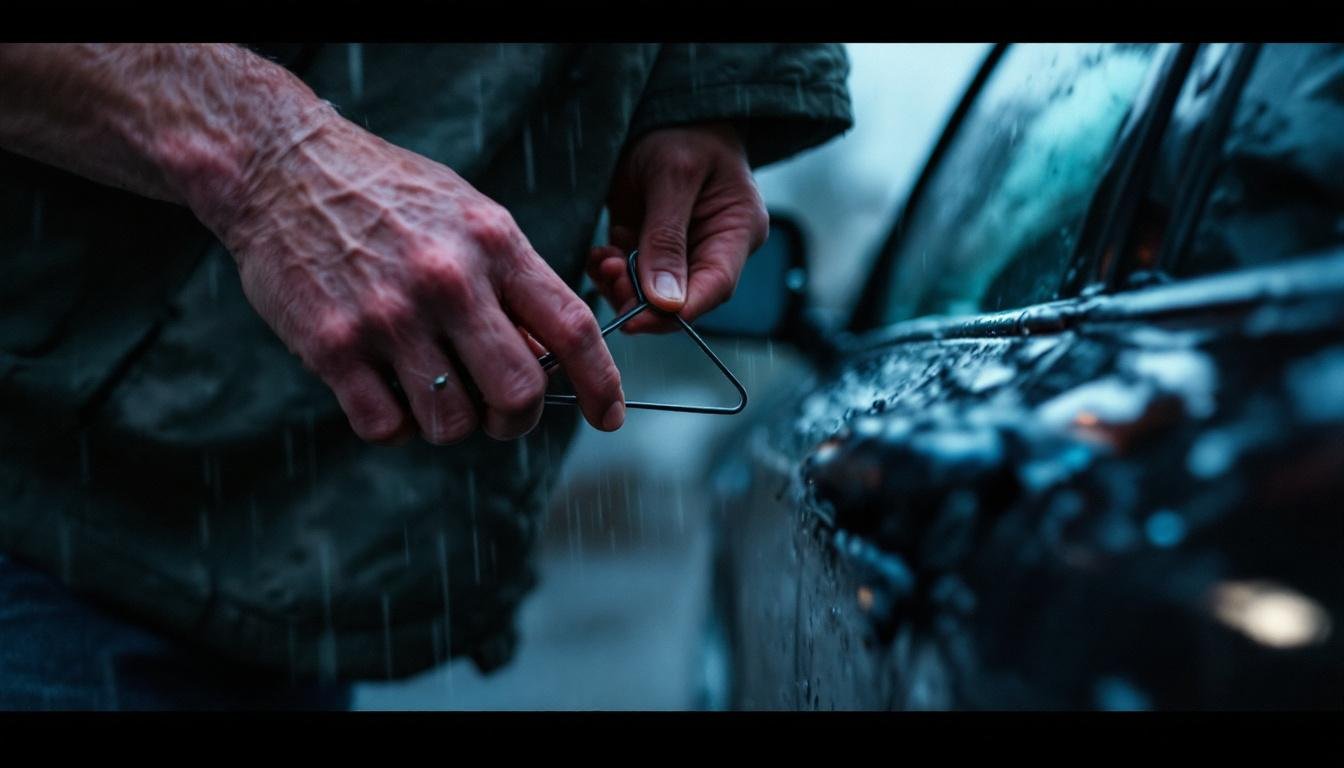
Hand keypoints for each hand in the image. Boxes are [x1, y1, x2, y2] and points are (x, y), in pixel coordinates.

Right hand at [216, 112, 625, 443]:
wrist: (283, 167)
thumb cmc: (389, 195)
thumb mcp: (470, 217)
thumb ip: (514, 282)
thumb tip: (551, 358)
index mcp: (495, 244)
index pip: (574, 328)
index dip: (601, 383)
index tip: (608, 416)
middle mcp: (449, 281)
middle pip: (519, 391)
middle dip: (517, 418)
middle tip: (500, 413)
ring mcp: (390, 316)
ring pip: (452, 421)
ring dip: (452, 423)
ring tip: (432, 390)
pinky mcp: (333, 346)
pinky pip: (385, 426)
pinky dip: (394, 425)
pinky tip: (385, 392)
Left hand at [588, 122, 768, 333]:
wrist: (660, 109)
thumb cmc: (680, 131)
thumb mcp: (673, 176)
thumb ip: (666, 238)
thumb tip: (666, 303)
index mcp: (737, 231)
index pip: (715, 287)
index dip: (677, 313)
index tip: (637, 322)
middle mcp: (713, 247)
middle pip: (681, 299)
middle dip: (641, 297)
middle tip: (610, 275)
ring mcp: (681, 250)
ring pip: (651, 294)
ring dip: (621, 285)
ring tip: (604, 259)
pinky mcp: (651, 247)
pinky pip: (631, 276)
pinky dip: (611, 271)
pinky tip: (601, 255)